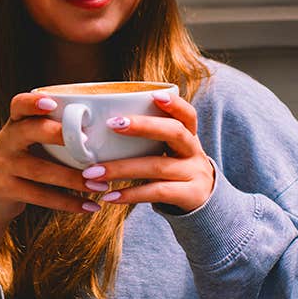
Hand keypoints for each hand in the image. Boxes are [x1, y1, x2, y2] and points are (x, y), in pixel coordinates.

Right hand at [0, 92, 98, 224]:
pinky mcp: (6, 189)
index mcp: (16, 123)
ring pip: (39, 170)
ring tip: (100, 186)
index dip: (33, 102)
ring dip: (73, 178)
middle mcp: (6, 140)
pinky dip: (68, 202)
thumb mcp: (34, 142)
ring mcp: (3, 165)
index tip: (52, 103)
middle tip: (87, 141)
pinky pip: (40, 196)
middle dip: (58, 134)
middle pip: (29, 131)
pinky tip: (90, 206)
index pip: (19, 104)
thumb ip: (57, 131)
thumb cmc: (29, 161)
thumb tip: (107, 129)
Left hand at [83, 92, 214, 212]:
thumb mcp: (171, 151)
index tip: (153, 94)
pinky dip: (131, 194)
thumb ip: (149, 138)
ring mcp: (194, 174)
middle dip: (143, 126)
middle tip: (111, 124)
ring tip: (92, 173)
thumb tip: (99, 127)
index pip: (187, 114)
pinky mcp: (190, 196)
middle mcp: (194, 152)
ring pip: (157, 166)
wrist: (205, 204)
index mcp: (189, 135)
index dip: (174, 103)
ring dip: (121, 168)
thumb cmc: (175, 170)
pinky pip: (157, 192)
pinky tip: (109, 197)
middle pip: (174, 132)